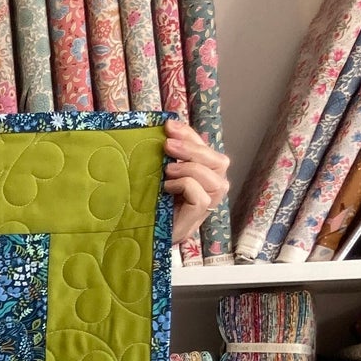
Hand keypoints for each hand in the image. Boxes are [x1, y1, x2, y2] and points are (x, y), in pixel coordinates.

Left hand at [164, 118, 229, 245]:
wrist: (142, 234)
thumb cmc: (153, 204)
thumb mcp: (162, 174)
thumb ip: (170, 155)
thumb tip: (167, 128)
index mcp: (206, 174)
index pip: (207, 149)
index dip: (191, 135)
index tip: (169, 126)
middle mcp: (213, 188)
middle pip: (218, 160)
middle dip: (192, 149)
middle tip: (167, 145)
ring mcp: (209, 203)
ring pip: (213, 177)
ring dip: (189, 168)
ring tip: (167, 171)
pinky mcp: (200, 214)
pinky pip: (201, 194)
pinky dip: (184, 185)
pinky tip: (168, 188)